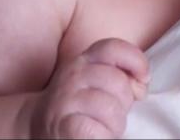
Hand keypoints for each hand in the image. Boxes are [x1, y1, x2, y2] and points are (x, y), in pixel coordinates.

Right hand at [28, 38, 149, 138]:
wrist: (37, 123)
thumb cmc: (80, 102)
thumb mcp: (98, 80)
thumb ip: (121, 76)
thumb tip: (141, 86)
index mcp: (85, 59)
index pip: (114, 48)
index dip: (136, 61)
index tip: (142, 79)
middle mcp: (73, 73)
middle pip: (119, 82)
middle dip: (126, 103)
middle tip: (115, 113)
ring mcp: (65, 99)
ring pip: (110, 107)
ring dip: (115, 124)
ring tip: (106, 127)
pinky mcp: (60, 124)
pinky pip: (92, 129)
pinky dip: (102, 136)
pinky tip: (97, 136)